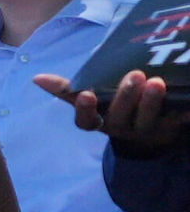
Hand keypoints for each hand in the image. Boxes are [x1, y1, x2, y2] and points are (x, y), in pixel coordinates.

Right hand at [40, 68, 189, 158]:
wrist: (150, 136)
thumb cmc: (115, 109)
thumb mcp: (92, 101)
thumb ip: (67, 90)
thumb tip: (36, 78)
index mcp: (99, 122)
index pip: (87, 121)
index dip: (86, 110)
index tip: (87, 94)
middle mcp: (120, 128)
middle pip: (121, 116)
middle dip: (126, 97)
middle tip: (135, 75)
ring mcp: (146, 131)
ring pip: (147, 119)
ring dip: (152, 102)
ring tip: (157, 82)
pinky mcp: (170, 129)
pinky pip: (175, 120)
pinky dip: (180, 110)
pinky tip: (183, 100)